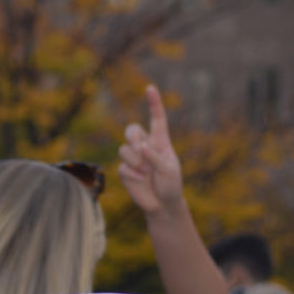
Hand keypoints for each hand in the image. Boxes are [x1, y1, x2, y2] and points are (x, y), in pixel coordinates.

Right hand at [117, 87, 184, 214]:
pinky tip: (140, 181)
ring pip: (125, 148)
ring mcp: (134, 158)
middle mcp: (146, 146)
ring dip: (135, 161)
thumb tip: (141, 147)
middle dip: (133, 137)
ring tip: (146, 173)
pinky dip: (132, 174)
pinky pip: (122, 166)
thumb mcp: (169, 170)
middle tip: (142, 150)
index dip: (153, 103)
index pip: (157, 119)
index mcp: (160, 142)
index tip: (150, 88)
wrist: (162, 205)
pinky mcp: (125, 170)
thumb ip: (155, 157)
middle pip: (132, 129)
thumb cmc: (171, 185)